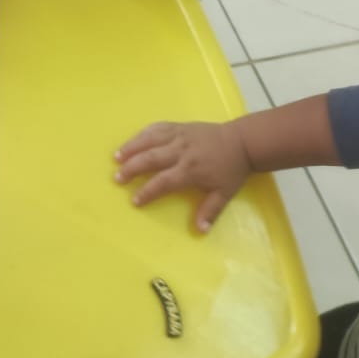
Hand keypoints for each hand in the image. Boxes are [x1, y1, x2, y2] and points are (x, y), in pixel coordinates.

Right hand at [114, 121, 251, 231]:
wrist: (242, 141)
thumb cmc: (231, 169)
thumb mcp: (224, 193)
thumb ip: (210, 211)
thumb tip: (200, 231)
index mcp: (191, 169)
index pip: (164, 182)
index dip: (148, 191)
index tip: (135, 200)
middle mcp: (181, 151)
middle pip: (151, 159)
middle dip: (132, 169)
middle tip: (117, 178)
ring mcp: (178, 136)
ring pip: (150, 140)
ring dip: (132, 148)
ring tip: (116, 157)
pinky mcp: (179, 126)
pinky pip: (157, 128)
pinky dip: (142, 134)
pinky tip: (132, 141)